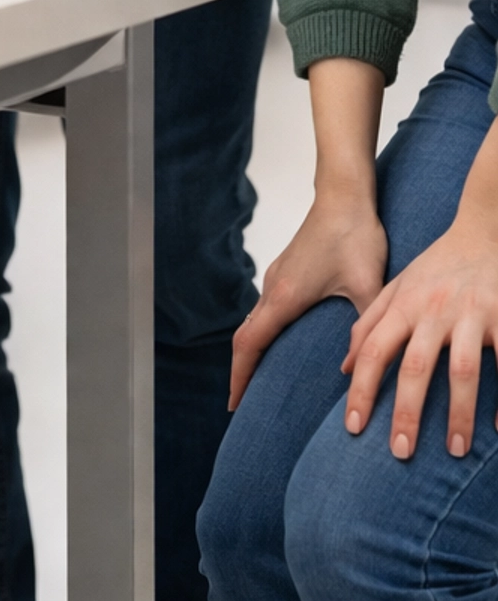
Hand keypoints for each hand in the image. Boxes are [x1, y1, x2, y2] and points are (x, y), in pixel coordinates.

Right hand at [229, 190, 386, 408]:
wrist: (345, 193)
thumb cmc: (354, 235)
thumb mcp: (367, 285)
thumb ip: (364, 329)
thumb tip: (356, 370)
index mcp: (284, 296)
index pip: (250, 344)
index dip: (240, 377)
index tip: (234, 406)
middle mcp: (273, 288)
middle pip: (245, 336)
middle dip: (242, 372)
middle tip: (245, 406)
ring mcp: (278, 277)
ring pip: (255, 321)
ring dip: (254, 351)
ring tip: (264, 383)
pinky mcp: (287, 270)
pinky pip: (266, 309)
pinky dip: (265, 333)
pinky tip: (286, 343)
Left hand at [343, 202, 497, 459]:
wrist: (483, 229)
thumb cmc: (436, 267)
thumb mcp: (396, 287)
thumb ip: (368, 325)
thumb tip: (345, 368)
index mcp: (404, 305)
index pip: (374, 351)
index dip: (362, 390)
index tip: (353, 428)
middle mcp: (435, 310)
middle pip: (416, 367)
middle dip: (407, 412)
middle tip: (400, 453)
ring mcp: (472, 313)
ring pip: (464, 370)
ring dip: (459, 413)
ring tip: (454, 451)